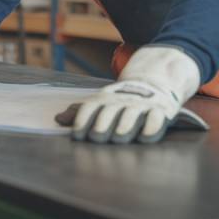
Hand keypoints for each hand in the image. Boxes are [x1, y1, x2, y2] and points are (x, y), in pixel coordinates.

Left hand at [67, 46, 205, 143]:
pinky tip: (145, 137)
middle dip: (102, 125)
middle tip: (96, 137)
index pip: (90, 107)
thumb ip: (80, 112)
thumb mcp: (101, 101)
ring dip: (124, 126)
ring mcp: (141, 105)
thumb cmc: (121, 99)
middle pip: (109, 112)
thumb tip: (58, 119)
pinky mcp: (160, 111)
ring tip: (118, 138)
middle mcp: (122, 101)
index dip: (83, 120)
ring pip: (131, 115)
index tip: (77, 135)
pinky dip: (151, 128)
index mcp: (105, 98)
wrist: (155, 81)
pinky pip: (156, 120)